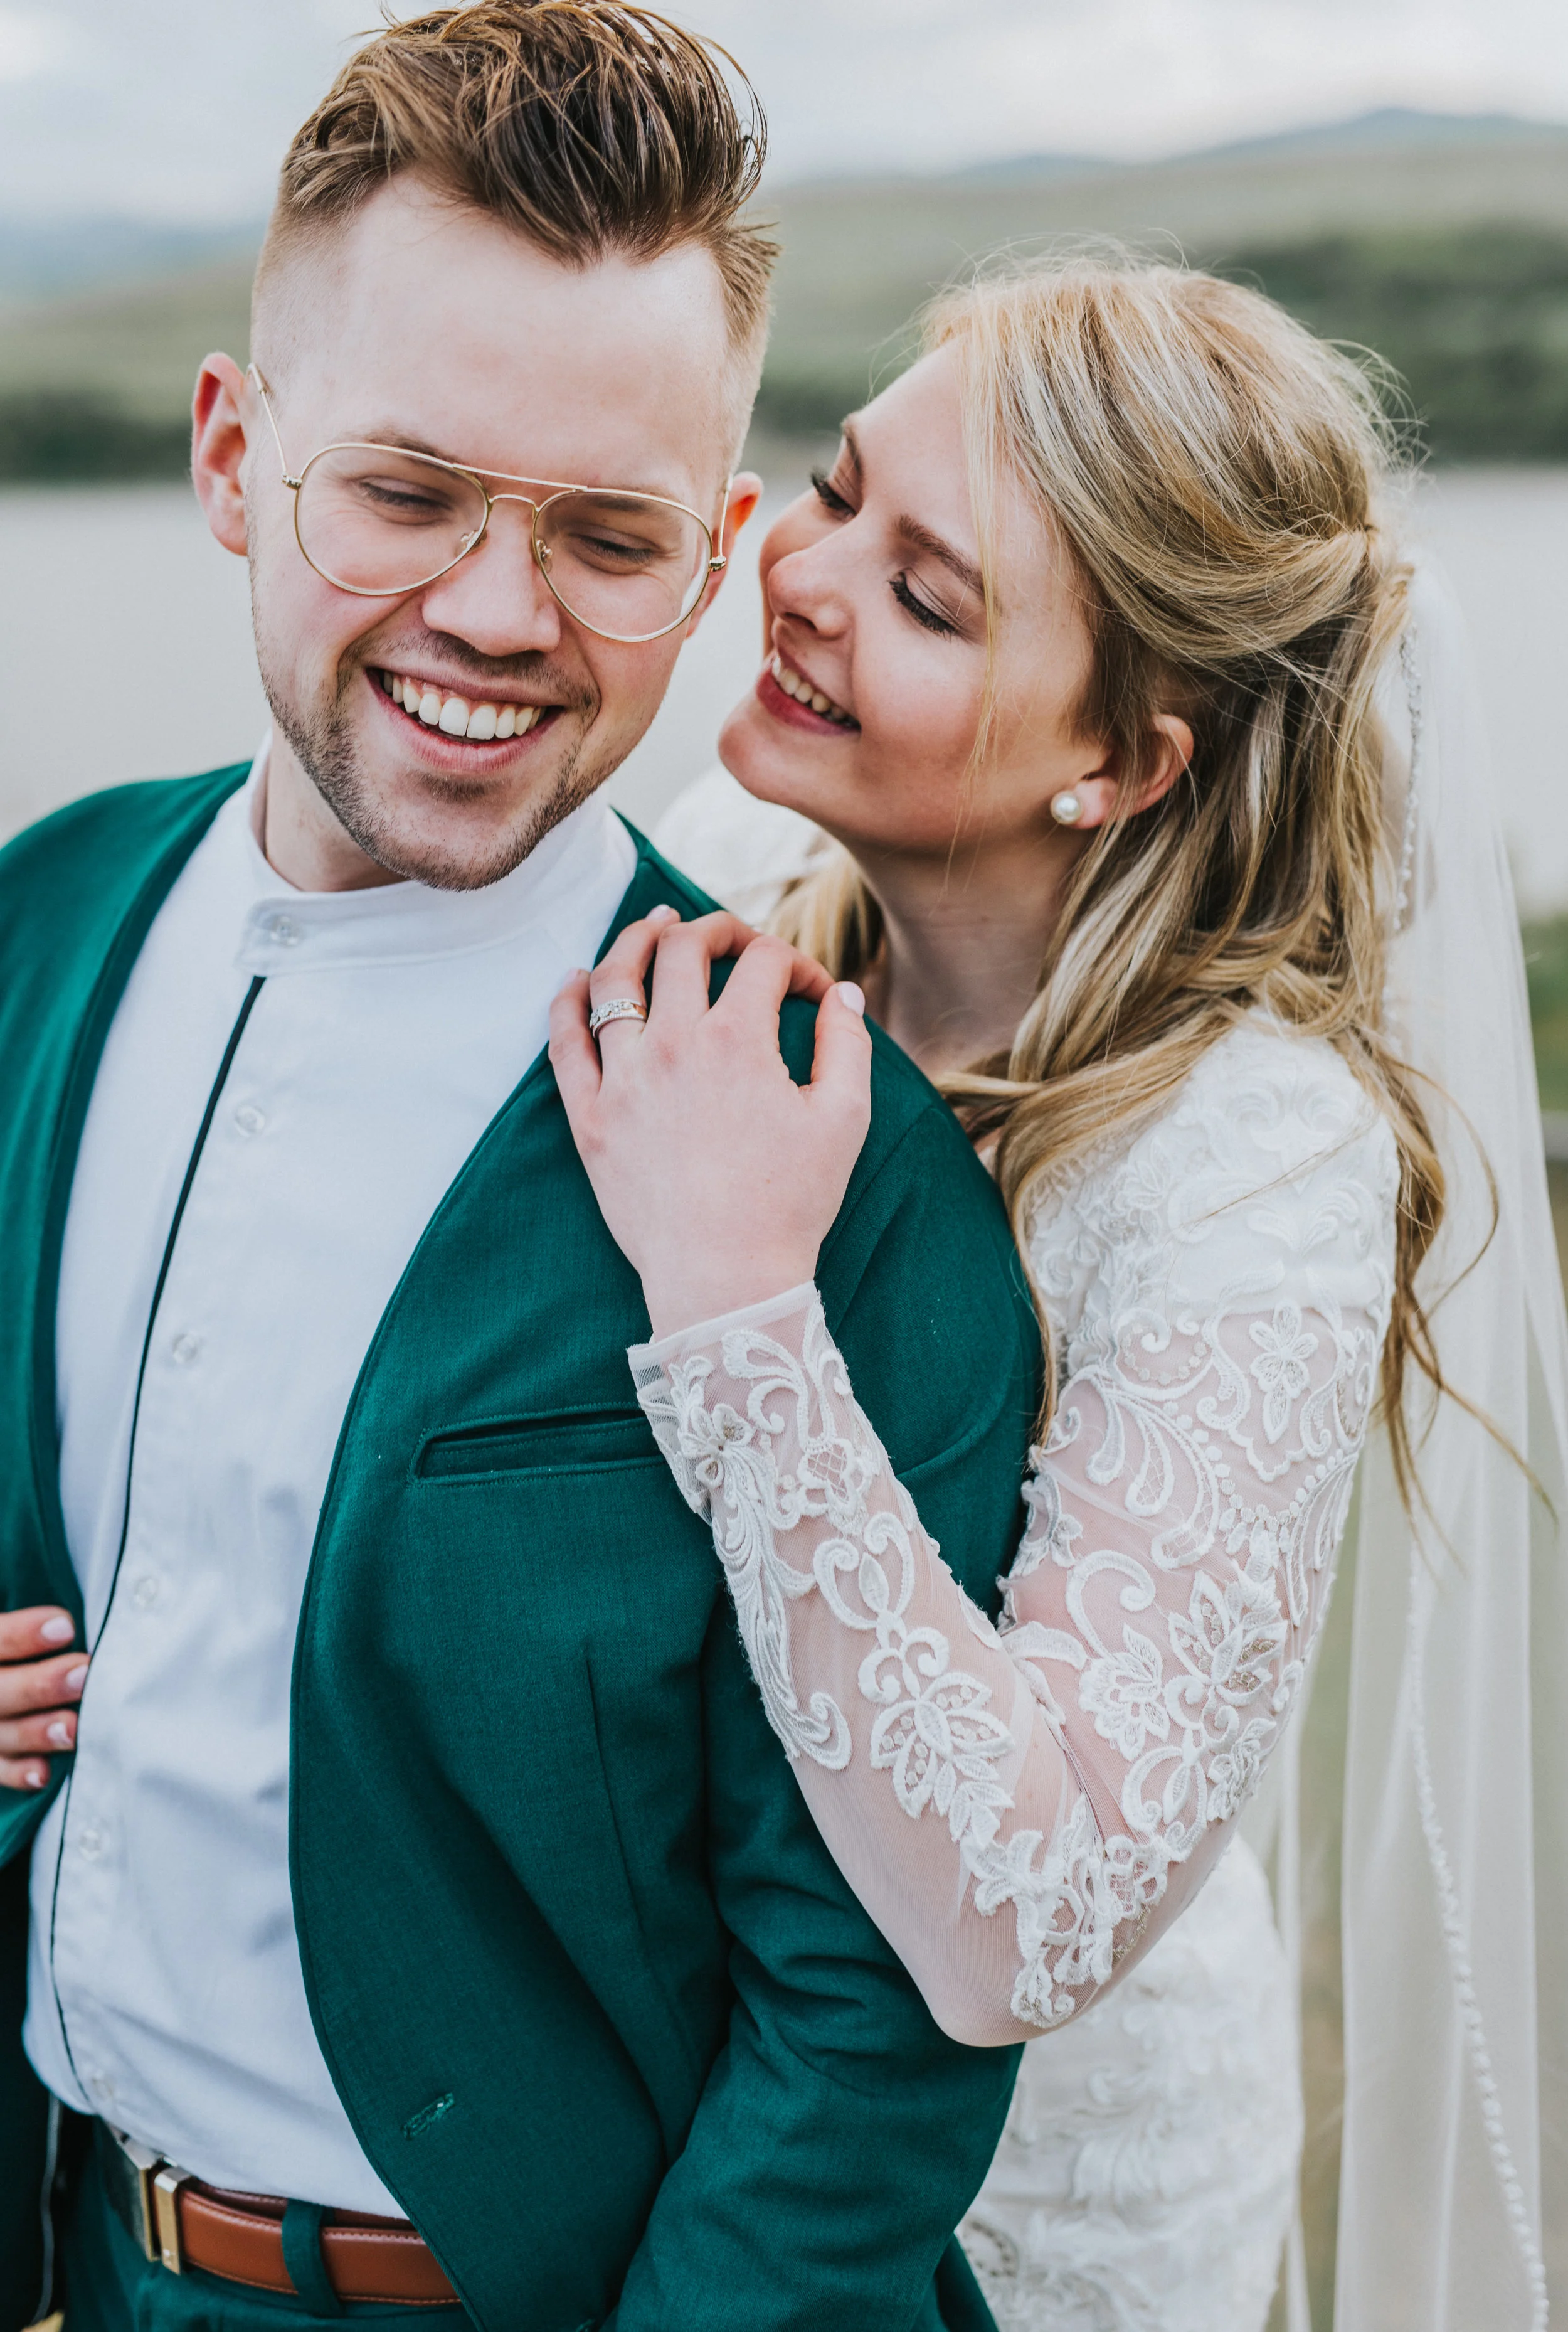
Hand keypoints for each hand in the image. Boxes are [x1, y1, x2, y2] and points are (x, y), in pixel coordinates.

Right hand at [0, 1607, 85, 1790]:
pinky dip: (20, 1774)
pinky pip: (0, 1771)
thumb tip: (79, 1626)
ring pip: (2, 1733)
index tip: (66, 1627)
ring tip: (76, 1727)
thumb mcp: (20, 1630)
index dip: (22, 1634)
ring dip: (38, 1732)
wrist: (13, 1682)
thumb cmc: (33, 1649)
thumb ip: (43, 1629)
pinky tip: (44, 1773)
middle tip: (84, 1674)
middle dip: (40, 1685)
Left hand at [550, 908, 872, 1339]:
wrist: (725, 1279)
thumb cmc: (792, 1205)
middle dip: (716, 930)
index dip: (797, 964)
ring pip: (616, 977)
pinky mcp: (588, 1116)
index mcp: (739, 1040)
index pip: (764, 963)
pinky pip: (563, 1040)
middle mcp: (674, 1045)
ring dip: (638, 938)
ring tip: (655, 925)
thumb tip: (842, 993)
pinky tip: (579, 978)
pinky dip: (568, 998)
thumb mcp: (844, 1120)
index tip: (811, 993)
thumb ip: (848, 1045)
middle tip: (732, 941)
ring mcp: (623, 1078)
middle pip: (684, 948)